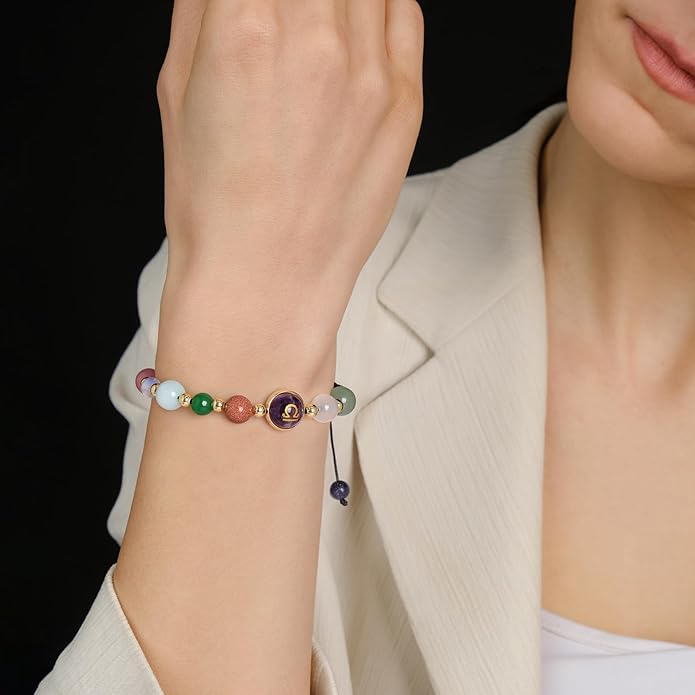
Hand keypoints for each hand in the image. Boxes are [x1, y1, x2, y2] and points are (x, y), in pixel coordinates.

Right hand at [156, 0, 424, 341]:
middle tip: (282, 17)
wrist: (266, 281)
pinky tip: (353, 21)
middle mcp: (315, 38)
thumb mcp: (176, 90)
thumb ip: (203, 6)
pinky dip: (378, 1)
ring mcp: (370, 73)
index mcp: (244, 27)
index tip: (253, 3)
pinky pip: (404, 10)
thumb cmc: (214, 204)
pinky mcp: (406, 103)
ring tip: (315, 22)